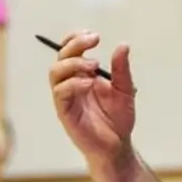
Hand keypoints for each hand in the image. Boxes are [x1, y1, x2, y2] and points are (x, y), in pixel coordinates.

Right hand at [48, 31, 136, 166]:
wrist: (117, 145)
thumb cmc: (118, 118)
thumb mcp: (125, 90)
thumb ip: (122, 69)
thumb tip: (123, 45)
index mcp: (83, 75)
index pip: (70, 50)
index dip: (76, 38)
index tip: (93, 36)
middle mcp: (71, 83)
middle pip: (61, 56)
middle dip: (75, 44)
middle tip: (94, 41)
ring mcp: (66, 97)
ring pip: (55, 72)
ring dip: (73, 63)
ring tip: (94, 66)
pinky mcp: (64, 112)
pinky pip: (60, 92)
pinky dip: (73, 84)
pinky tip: (89, 84)